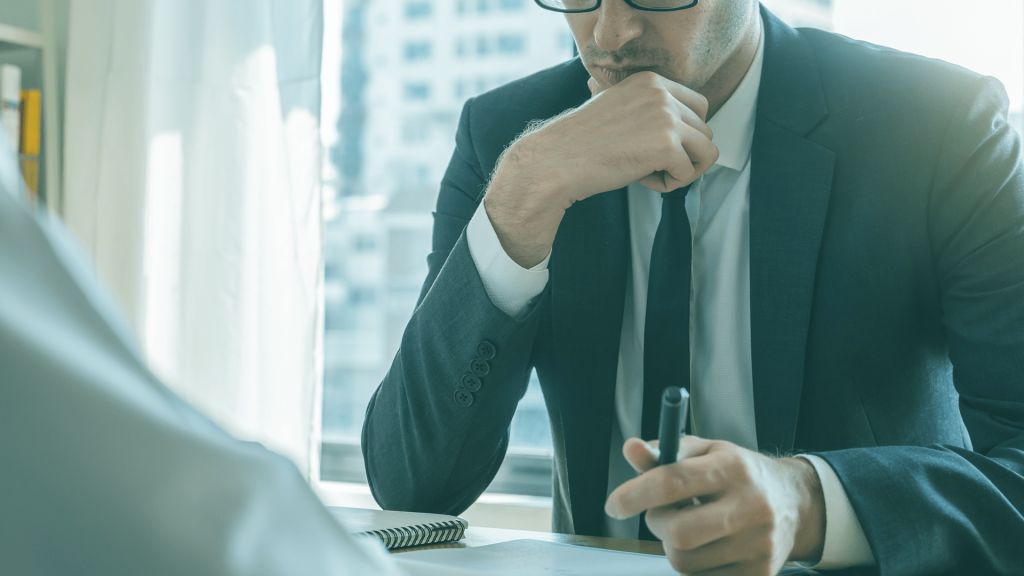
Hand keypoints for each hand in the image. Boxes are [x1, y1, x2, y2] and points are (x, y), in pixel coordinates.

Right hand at [483, 71, 718, 267]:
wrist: (555, 161)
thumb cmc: (580, 144)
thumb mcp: (615, 108)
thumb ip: (646, 108)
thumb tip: (677, 129)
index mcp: (651, 81)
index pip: (699, 106)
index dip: (684, 135)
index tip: (656, 148)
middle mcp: (662, 93)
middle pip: (705, 130)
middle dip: (683, 154)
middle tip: (649, 165)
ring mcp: (666, 117)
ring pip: (707, 151)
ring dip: (682, 170)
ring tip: (650, 174)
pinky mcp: (666, 145)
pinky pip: (690, 173)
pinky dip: (670, 185)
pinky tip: (641, 180)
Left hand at [605, 437, 825, 575]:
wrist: (795, 503)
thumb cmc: (738, 473)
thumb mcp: (707, 452)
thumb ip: (666, 451)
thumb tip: (631, 448)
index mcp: (733, 468)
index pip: (671, 482)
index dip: (634, 495)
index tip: (614, 505)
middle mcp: (751, 506)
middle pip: (678, 532)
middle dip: (656, 523)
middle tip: (660, 514)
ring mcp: (760, 545)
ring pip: (685, 561)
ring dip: (673, 546)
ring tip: (690, 527)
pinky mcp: (761, 574)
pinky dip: (694, 566)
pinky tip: (708, 547)